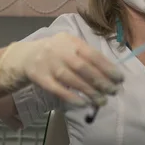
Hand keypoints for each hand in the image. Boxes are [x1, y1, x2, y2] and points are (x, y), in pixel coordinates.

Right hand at [0, 32, 123, 106]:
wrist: (26, 56)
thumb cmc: (56, 52)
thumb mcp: (70, 46)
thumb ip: (87, 55)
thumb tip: (111, 72)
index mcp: (71, 41)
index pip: (92, 54)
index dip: (107, 67)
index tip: (119, 79)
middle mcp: (59, 51)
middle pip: (83, 68)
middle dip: (101, 81)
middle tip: (113, 91)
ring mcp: (48, 64)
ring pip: (72, 79)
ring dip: (89, 91)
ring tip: (102, 101)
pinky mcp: (40, 78)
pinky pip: (57, 89)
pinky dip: (71, 97)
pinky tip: (83, 103)